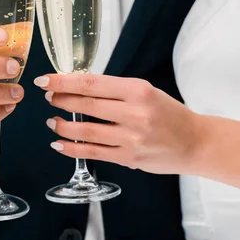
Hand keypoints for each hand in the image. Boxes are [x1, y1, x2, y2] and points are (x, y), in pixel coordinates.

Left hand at [34, 74, 205, 174]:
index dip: (62, 82)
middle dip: (60, 100)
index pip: (91, 83)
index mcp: (138, 91)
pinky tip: (59, 143)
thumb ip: (113, 90)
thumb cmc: (167, 113)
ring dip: (62, 126)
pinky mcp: (128, 158)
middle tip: (48, 97)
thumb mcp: (144, 91)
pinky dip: (71, 148)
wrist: (195, 142)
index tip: (44, 81)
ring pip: (85, 131)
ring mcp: (131, 138)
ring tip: (51, 121)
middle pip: (85, 104)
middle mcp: (134, 113)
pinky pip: (92, 152)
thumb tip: (75, 86)